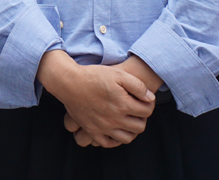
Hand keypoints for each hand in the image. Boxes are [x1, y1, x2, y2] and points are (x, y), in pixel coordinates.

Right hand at [39, 53, 154, 147]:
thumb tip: (150, 98)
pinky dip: (114, 140)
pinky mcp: (92, 130)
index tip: (143, 100)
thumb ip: (138, 86)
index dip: (148, 104)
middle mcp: (115, 119)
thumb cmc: (93, 76)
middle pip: (139, 127)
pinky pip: (108, 143)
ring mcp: (103, 127)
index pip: (147, 111)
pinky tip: (114, 130)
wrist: (68, 82)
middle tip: (136, 110)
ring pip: (127, 138)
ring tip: (127, 120)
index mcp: (123, 104)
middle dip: (141, 118)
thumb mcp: (118, 74)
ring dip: (131, 130)